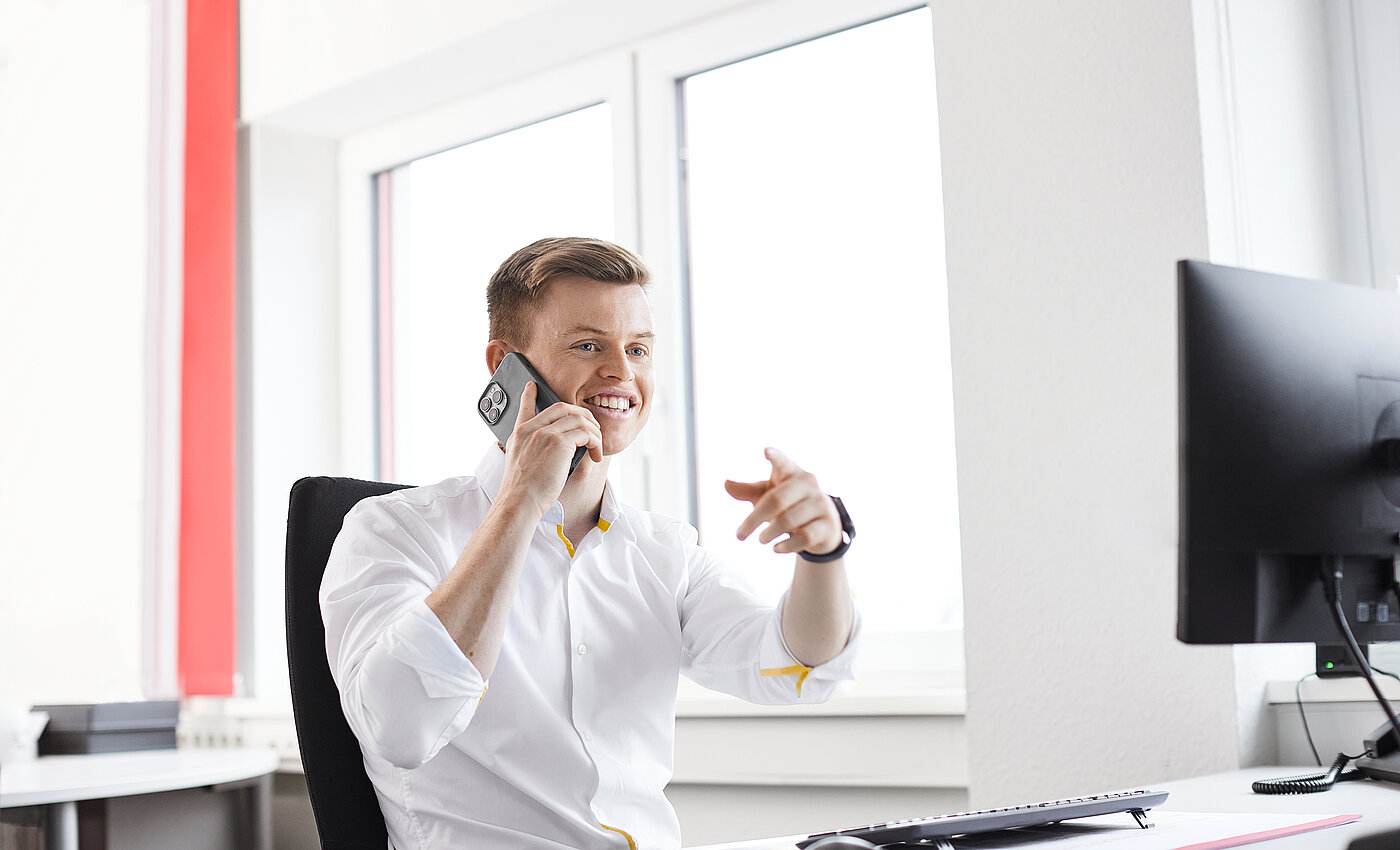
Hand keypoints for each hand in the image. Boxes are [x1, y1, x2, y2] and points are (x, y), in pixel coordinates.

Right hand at [497, 382, 603, 514]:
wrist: (519, 502)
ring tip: (597, 447)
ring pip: (578, 419)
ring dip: (594, 431)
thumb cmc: (521, 492)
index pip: (524, 407)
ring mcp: (545, 434)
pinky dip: (596, 442)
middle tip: (592, 429)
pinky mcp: (559, 443)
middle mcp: (531, 430)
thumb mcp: (519, 465)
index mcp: (519, 434)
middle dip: (582, 415)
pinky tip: (595, 455)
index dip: (529, 395)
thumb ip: (532, 451)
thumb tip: (557, 450)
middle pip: (562, 407)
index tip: (533, 387)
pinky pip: (586, 433)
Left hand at [724, 448, 842, 556]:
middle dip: (755, 519)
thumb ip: (748, 491)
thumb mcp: (767, 496)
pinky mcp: (827, 525)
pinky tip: (776, 548)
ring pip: (789, 521)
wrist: (822, 526)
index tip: (766, 451)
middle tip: (740, 534)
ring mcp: (820, 504)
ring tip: (761, 539)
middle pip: (776, 501)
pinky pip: (805, 537)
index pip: (783, 463)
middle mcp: (809, 485)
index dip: (776, 457)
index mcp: (792, 472)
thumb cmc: (789, 505)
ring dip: (769, 533)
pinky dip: (787, 545)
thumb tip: (726, 483)